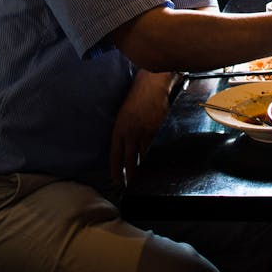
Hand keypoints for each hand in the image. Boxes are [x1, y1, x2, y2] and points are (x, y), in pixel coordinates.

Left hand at [110, 69, 172, 184]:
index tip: (115, 179)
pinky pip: (153, 146)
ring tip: (140, 177)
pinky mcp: (156, 129)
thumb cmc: (136, 97)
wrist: (150, 85)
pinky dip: (151, 154)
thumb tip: (124, 147)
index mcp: (119, 128)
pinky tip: (151, 161)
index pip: (115, 154)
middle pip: (129, 159)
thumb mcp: (123, 115)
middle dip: (128, 174)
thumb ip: (123, 131)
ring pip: (142, 155)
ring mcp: (144, 131)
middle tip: (128, 185)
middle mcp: (130, 132)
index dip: (115, 168)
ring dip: (141, 167)